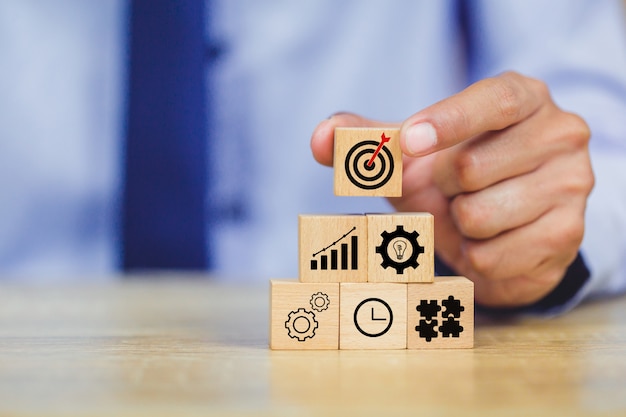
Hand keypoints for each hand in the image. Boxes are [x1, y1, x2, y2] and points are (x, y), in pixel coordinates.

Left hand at [311, 72, 593, 307]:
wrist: (502, 224)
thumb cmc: (454, 176)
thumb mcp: (413, 154)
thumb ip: (369, 141)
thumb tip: (321, 139)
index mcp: (522, 98)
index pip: (493, 101)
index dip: (448, 122)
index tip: (410, 143)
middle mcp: (559, 133)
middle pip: (470, 168)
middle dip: (443, 189)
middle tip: (455, 188)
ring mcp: (571, 184)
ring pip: (480, 215)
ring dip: (459, 225)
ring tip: (474, 214)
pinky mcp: (568, 234)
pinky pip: (493, 255)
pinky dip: (474, 255)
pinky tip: (490, 241)